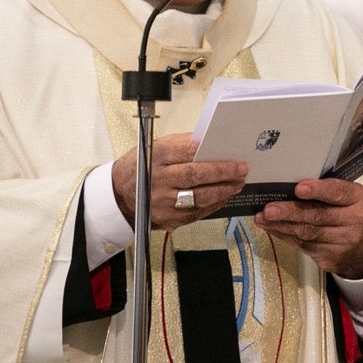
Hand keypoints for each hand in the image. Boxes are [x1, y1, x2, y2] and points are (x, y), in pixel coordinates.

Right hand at [111, 133, 248, 229]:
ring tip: (237, 184)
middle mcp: (158, 180)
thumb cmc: (142, 166)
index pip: (189, 154)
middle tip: (241, 170)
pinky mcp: (167, 219)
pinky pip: (196, 213)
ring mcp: (162, 202)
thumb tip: (212, 142)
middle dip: (223, 174)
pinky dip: (213, 205)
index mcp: (157, 157)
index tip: (233, 157)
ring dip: (222, 191)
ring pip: (199, 198)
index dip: (214, 157)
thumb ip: (183, 144)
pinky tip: (223, 197)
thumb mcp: (157, 147)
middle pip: (195, 177)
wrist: (120, 194)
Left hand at [255, 179, 362, 279]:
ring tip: (263, 218)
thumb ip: (326, 190)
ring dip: (282, 225)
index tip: (298, 188)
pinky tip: (272, 229)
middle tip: (269, 209)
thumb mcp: (346, 197)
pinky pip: (303, 246)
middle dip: (291, 211)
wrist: (362, 250)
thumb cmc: (347, 213)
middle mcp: (355, 220)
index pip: (338, 192)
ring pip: (308, 233)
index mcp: (359, 198)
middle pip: (318, 216)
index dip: (318, 190)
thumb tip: (288, 184)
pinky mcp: (331, 258)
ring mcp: (344, 242)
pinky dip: (285, 236)